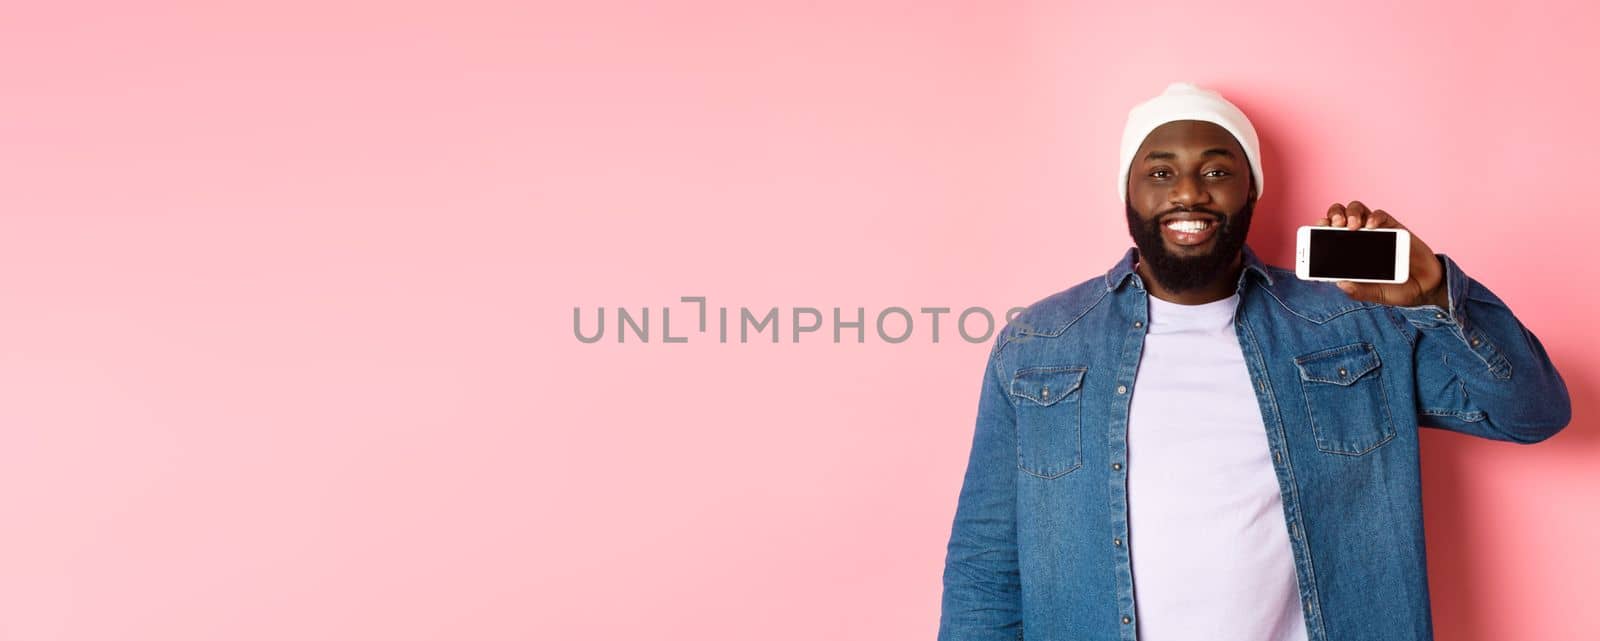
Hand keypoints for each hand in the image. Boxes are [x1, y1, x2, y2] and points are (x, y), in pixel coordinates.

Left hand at [1316, 201, 1446, 307]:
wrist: (1426, 288)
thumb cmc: (1396, 289)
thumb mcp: (1376, 293)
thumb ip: (1360, 290)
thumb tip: (1340, 283)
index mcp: (1348, 251)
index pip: (1329, 233)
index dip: (1320, 228)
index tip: (1314, 230)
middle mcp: (1360, 238)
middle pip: (1340, 216)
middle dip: (1333, 216)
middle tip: (1333, 226)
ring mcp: (1377, 231)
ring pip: (1358, 210)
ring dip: (1350, 213)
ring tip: (1350, 226)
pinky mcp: (1395, 228)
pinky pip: (1381, 215)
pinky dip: (1374, 217)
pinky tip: (1371, 226)